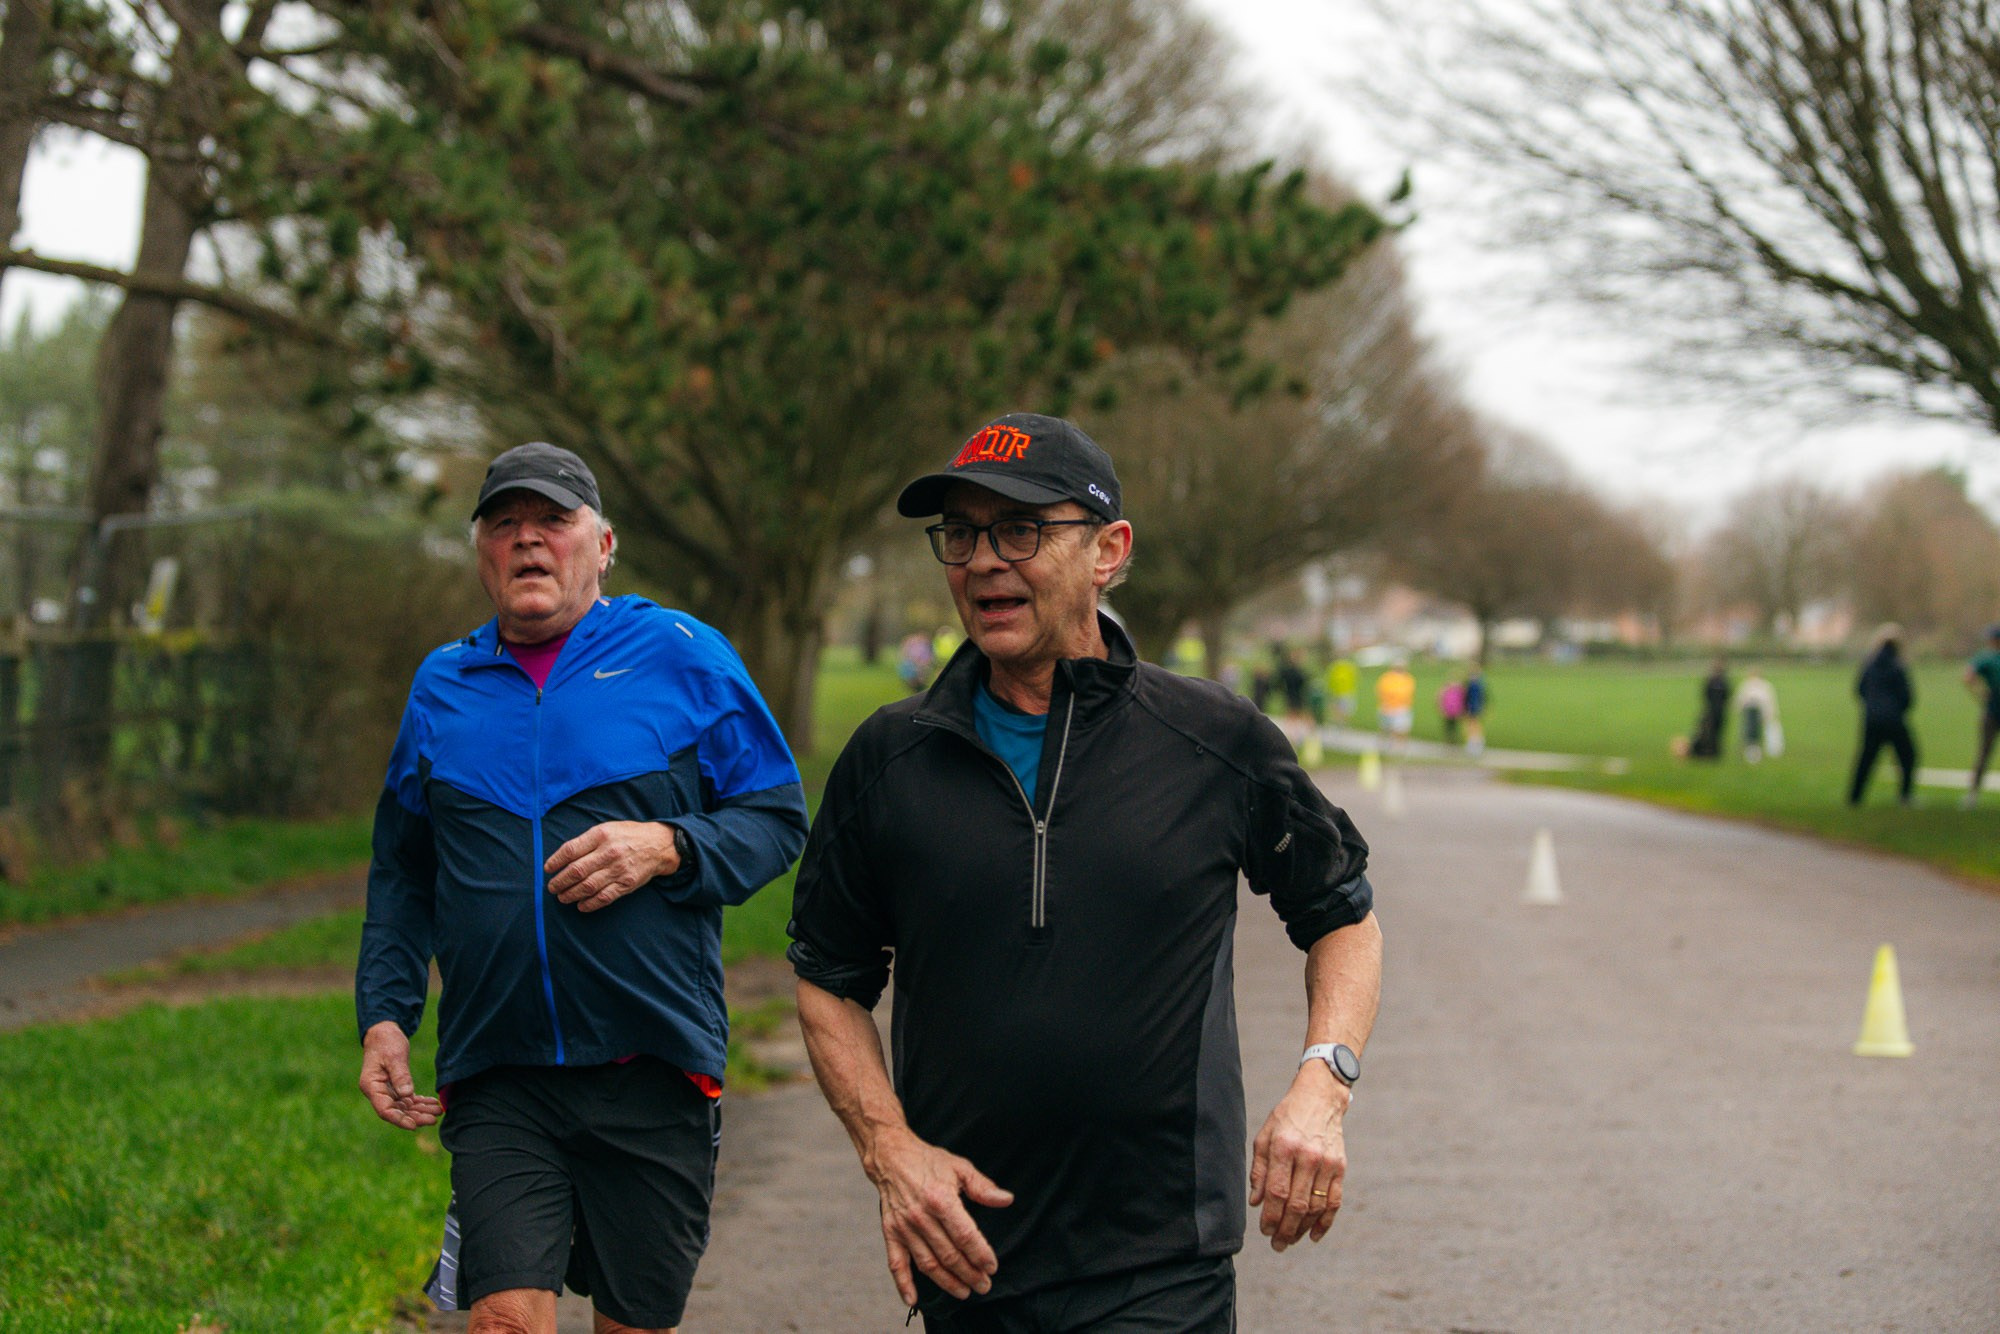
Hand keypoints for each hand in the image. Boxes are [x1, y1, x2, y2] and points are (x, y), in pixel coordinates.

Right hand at [360, 1020, 442, 1129]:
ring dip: (420, 1111)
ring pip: (404, 1107)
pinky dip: (420, 1102)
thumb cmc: (386, 1042)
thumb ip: (400, 1075)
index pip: (384, 1110)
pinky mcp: (395, 1086)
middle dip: (415, 1117)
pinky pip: (408, 1099)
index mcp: (371, 1086)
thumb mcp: (395, 1056)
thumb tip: (407, 1095)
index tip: (415, 1125)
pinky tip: (433, 1103)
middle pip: (396, 1111)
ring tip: (438, 1112)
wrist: (384, 1032)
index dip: (399, 1120)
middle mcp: (378, 1092)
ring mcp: (386, 1090)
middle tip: (434, 1119)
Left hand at [545, 821, 679, 911]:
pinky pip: (604, 897)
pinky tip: (581, 905)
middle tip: (552, 887)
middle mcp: (609, 852)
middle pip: (577, 871)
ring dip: (571, 894)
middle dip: (560, 882)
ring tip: (563, 897)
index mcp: (601, 835)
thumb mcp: (607, 829)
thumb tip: (563, 858)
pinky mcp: (627, 884)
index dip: (556, 861)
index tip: (548, 869)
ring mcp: (618, 869)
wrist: (659, 845)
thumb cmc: (628, 836)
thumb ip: (586, 841)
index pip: (571, 850)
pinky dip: (590, 904)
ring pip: (588, 886)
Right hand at [866, 1126, 1013, 1305]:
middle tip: (984, 1285)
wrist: (891, 1156)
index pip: (965, 1236)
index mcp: (941, 1200)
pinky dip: (903, 1284)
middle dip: (969, 1273)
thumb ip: (983, 1187)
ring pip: (928, 1264)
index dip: (980, 1254)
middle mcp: (921, 1217)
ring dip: (947, 1282)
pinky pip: (896, 1263)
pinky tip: (914, 1300)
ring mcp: (904, 1227)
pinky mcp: (890, 1232)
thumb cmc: (929, 1161)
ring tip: (964, 1292)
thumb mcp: (960, 1167)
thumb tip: (1006, 1200)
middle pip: (949, 1255)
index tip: (992, 1267)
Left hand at [1249, 1063, 1349, 1250]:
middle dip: (1285, 1230)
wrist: (1319, 1098)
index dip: (1270, 1217)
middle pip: (1297, 1205)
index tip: (1264, 1231)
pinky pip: (1334, 1202)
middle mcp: (1308, 1157)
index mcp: (1284, 1148)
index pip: (1277, 1192)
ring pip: (1316, 1207)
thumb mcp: (1264, 1137)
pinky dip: (1325, 1222)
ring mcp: (1327, 1164)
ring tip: (1291, 1241)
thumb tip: (1256, 1202)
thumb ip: (1260, 1170)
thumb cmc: (1286, 1118)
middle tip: (1277, 1245)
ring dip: (1303, 1229)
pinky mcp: (1340, 1168)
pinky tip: (1313, 1235)